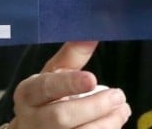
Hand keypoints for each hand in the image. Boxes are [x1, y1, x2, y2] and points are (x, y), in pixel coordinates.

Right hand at [7, 41, 130, 128]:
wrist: (33, 128)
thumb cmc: (48, 96)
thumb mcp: (55, 73)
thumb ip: (73, 54)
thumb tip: (93, 32)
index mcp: (28, 93)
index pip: (47, 88)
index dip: (70, 84)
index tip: (93, 79)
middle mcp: (30, 120)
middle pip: (61, 117)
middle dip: (94, 107)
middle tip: (118, 95)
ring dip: (105, 123)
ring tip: (123, 109)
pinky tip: (116, 122)